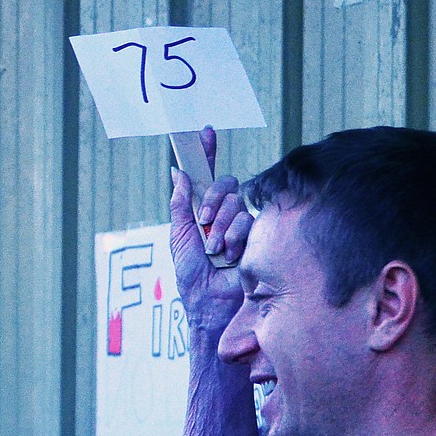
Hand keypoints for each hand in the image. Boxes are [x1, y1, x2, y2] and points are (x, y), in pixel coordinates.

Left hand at [171, 127, 252, 332]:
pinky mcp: (258, 236)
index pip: (207, 175)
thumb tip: (177, 173)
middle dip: (211, 201)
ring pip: (235, 202)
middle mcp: (225, 214)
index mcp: (204, 211)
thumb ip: (180, 205)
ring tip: (215, 250)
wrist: (212, 303)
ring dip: (220, 226)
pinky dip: (234, 235)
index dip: (206, 153)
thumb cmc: (193, 276)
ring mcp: (243, 224)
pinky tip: (230, 254)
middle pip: (225, 185)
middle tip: (203, 223)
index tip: (204, 131)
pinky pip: (247, 219)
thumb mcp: (179, 238)